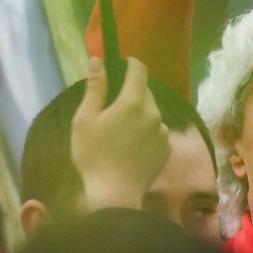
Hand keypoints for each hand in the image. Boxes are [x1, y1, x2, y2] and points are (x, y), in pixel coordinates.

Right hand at [71, 58, 169, 211]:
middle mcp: (154, 112)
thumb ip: (95, 88)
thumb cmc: (94, 154)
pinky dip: (146, 131)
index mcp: (133, 102)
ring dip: (140, 113)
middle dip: (132, 92)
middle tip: (114, 105)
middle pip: (145, 92)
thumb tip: (98, 61)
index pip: (139, 72)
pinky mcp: (167, 147)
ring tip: (121, 130)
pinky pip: (157, 131)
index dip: (131, 64)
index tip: (124, 63)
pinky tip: (132, 145)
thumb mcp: (85, 119)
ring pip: (152, 112)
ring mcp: (163, 131)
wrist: (115, 192)